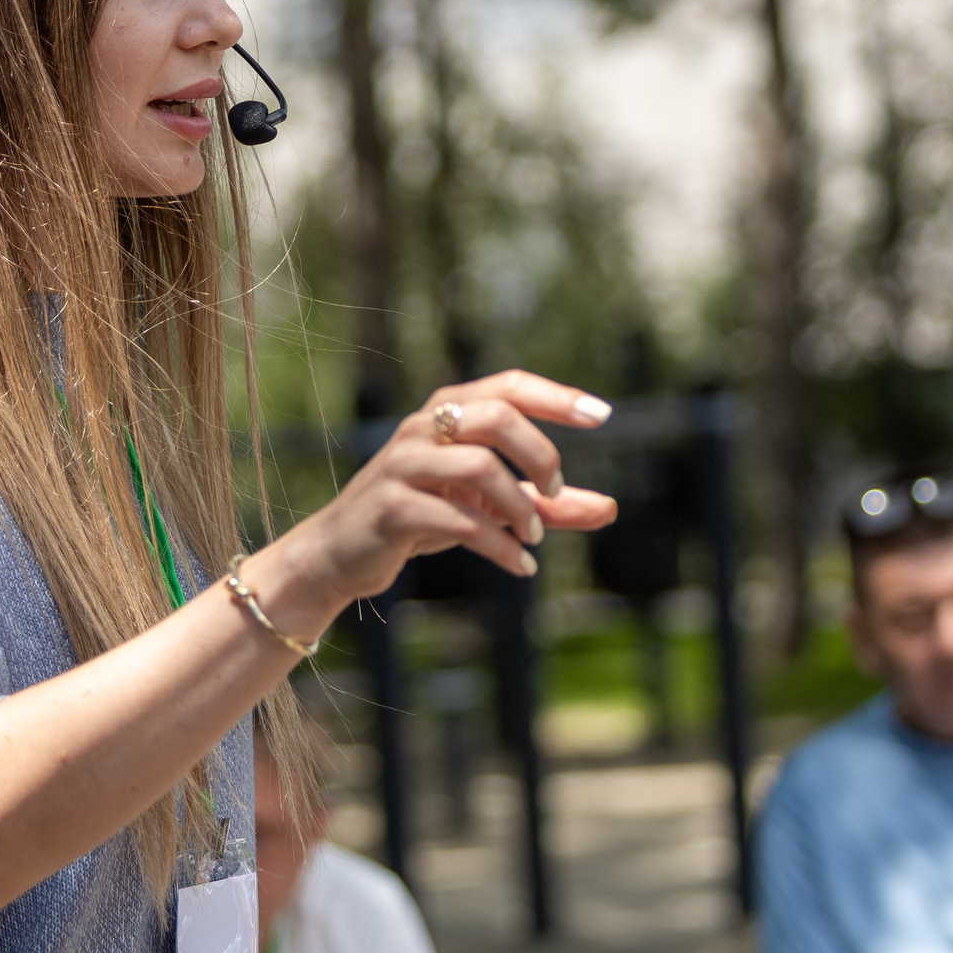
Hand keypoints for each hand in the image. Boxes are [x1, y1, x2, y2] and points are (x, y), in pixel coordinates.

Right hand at [246, 371, 618, 635]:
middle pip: (496, 416)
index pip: (508, 386)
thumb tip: (611, 509)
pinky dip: (500, 546)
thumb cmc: (420, 518)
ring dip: (520, 505)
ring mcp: (402, 467)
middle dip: (540, 454)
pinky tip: (520, 566)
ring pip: (479, 466)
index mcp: (445, 413)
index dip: (557, 396)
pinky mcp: (391, 508)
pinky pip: (458, 521)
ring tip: (533, 537)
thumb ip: (544, 505)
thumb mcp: (486, 507)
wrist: (341, 555)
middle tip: (557, 493)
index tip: (603, 416)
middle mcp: (422, 429)